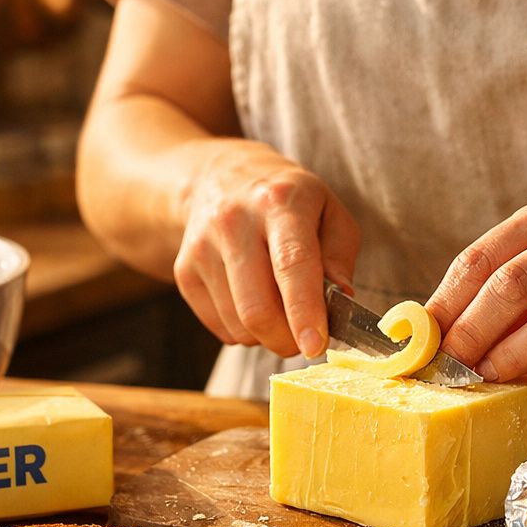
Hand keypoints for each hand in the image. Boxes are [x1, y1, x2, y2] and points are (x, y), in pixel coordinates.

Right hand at [175, 140, 359, 358]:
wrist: (219, 178)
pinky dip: (244, 331)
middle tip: (305, 341)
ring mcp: (202, 247)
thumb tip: (341, 301)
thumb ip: (340, 257)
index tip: (315, 347)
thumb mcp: (329, 211)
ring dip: (267, 336)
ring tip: (280, 310)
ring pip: (238, 325)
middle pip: (257, 308)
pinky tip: (253, 302)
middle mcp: (234, 222)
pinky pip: (219, 328)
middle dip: (287, 340)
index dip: (304, 311)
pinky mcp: (184, 271)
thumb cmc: (287, 201)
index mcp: (280, 202)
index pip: (291, 264)